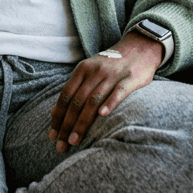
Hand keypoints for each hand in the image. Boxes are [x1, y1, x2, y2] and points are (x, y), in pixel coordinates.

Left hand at [48, 32, 161, 152]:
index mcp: (82, 70)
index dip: (58, 116)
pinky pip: (118, 92)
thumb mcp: (89, 71)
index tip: (52, 135)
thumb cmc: (111, 65)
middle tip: (61, 145)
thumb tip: (55, 112)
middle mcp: (95, 72)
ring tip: (75, 140)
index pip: (65, 96)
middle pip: (77, 101)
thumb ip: (74, 89)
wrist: (139, 47)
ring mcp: (112, 75)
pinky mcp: (130, 79)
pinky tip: (103, 116)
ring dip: (82, 122)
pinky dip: (110, 103)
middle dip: (67, 125)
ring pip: (93, 100)